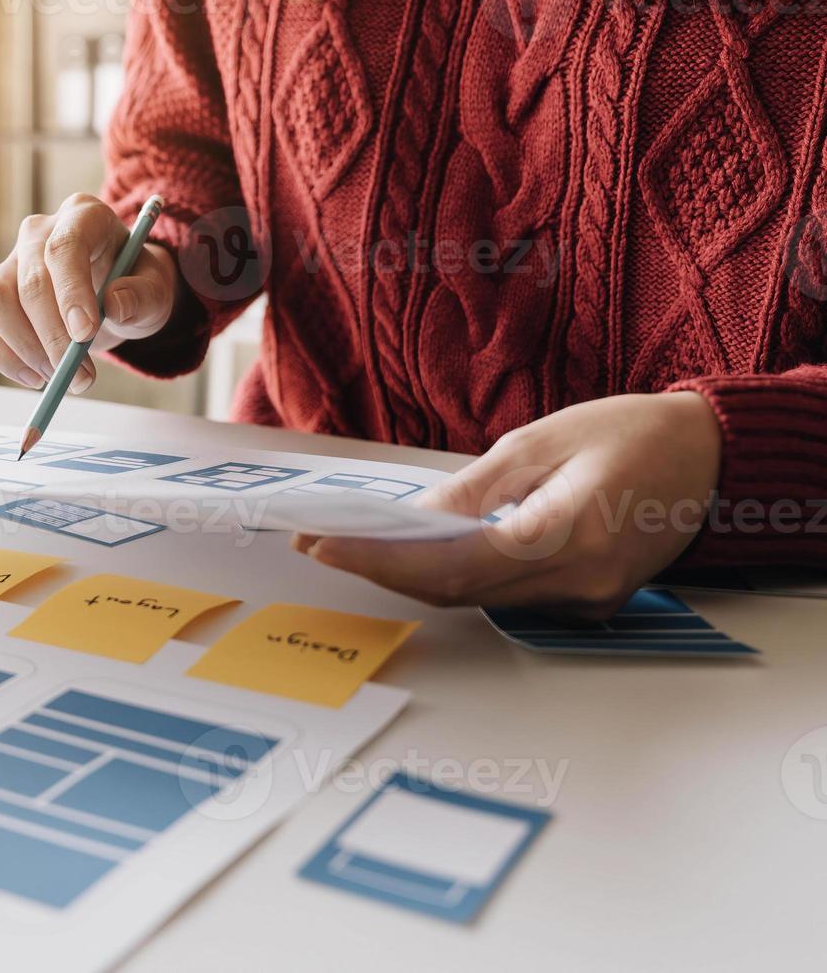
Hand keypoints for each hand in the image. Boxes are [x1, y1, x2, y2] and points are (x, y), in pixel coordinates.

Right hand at [0, 192, 178, 393]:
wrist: (115, 295)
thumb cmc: (134, 284)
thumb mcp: (155, 288)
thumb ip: (143, 295)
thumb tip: (114, 306)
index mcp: (83, 216)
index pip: (64, 247)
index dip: (70, 291)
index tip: (85, 334)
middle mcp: (38, 233)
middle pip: (31, 281)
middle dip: (53, 336)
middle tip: (79, 376)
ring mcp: (10, 262)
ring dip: (25, 349)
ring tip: (60, 376)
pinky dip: (5, 359)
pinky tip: (36, 377)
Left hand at [294, 393, 722, 617]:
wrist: (714, 458)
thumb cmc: (634, 433)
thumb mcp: (540, 443)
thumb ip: (471, 491)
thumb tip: (408, 523)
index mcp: (570, 535)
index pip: (454, 564)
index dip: (383, 559)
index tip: (326, 545)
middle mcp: (578, 582)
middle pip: (457, 590)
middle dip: (382, 569)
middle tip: (320, 546)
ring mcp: (584, 599)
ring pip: (476, 598)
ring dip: (410, 575)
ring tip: (349, 546)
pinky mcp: (584, 600)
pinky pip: (502, 594)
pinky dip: (452, 576)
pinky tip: (410, 554)